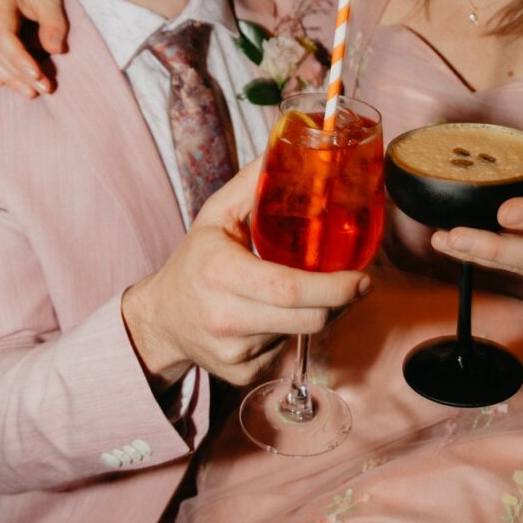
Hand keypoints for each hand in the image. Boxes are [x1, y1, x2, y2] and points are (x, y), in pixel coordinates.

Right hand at [0, 0, 66, 96]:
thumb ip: (54, 23)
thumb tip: (54, 50)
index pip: (2, 34)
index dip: (18, 58)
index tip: (37, 75)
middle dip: (18, 73)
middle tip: (44, 89)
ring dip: (11, 79)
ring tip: (33, 93)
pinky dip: (5, 75)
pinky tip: (20, 87)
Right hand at [122, 160, 371, 388]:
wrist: (161, 319)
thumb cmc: (195, 262)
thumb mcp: (215, 215)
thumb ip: (251, 184)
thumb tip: (285, 148)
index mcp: (221, 274)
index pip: (289, 288)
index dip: (334, 287)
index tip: (361, 276)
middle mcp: (225, 317)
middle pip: (307, 318)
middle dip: (341, 302)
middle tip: (356, 284)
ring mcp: (234, 352)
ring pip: (302, 334)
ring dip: (319, 313)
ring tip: (312, 293)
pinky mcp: (241, 374)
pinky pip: (287, 351)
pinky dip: (294, 331)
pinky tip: (277, 316)